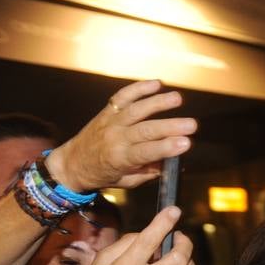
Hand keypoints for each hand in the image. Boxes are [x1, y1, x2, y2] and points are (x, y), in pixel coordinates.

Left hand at [47, 80, 196, 191]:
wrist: (72, 163)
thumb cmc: (102, 174)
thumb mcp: (128, 181)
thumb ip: (150, 172)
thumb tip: (174, 163)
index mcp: (119, 159)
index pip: (146, 152)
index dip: (166, 147)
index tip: (186, 143)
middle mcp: (115, 138)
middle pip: (146, 130)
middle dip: (170, 126)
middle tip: (192, 124)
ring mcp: (111, 122)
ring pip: (136, 109)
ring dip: (158, 103)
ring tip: (178, 99)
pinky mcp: (108, 111)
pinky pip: (123, 96)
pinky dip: (139, 88)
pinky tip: (157, 83)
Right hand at [74, 207, 196, 264]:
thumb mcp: (101, 260)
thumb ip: (126, 243)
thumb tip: (149, 233)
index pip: (149, 241)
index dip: (164, 222)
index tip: (174, 210)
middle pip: (179, 259)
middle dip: (183, 242)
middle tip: (177, 236)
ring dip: (188, 260)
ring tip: (177, 254)